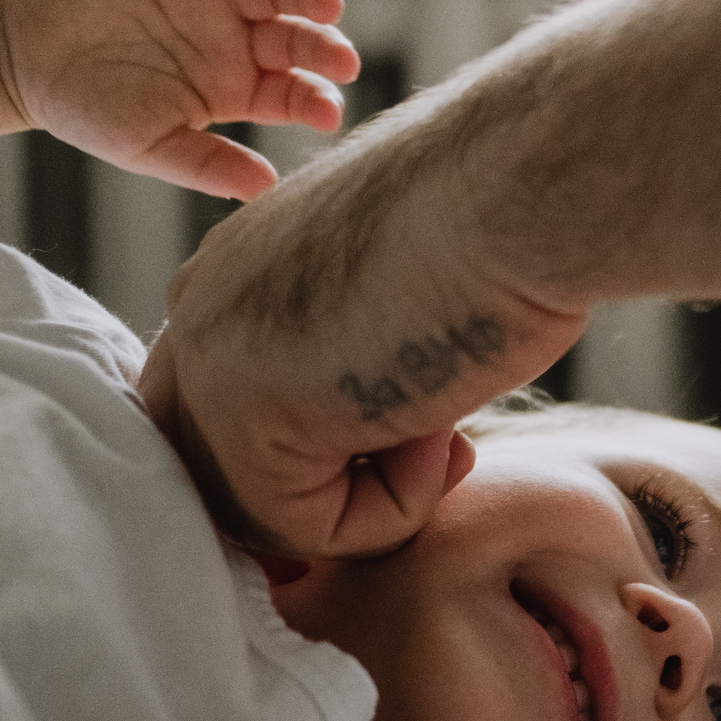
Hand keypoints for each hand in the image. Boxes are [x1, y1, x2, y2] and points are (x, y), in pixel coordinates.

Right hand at [0, 0, 359, 199]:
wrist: (22, 60)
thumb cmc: (89, 112)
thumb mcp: (147, 146)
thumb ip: (206, 162)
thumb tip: (264, 188)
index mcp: (236, 88)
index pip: (290, 91)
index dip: (314, 98)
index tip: (329, 110)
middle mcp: (232, 39)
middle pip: (292, 37)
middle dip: (320, 46)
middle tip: (343, 58)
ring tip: (326, 2)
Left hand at [140, 242, 585, 555]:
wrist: (517, 190)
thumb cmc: (502, 222)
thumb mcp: (408, 293)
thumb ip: (359, 349)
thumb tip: (377, 429)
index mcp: (235, 270)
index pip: (234, 405)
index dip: (335, 447)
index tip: (435, 418)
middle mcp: (202, 310)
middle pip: (229, 468)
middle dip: (335, 488)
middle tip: (440, 446)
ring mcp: (211, 364)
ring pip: (268, 510)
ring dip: (374, 498)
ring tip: (448, 427)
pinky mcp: (244, 422)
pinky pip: (312, 531)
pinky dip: (397, 507)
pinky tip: (442, 429)